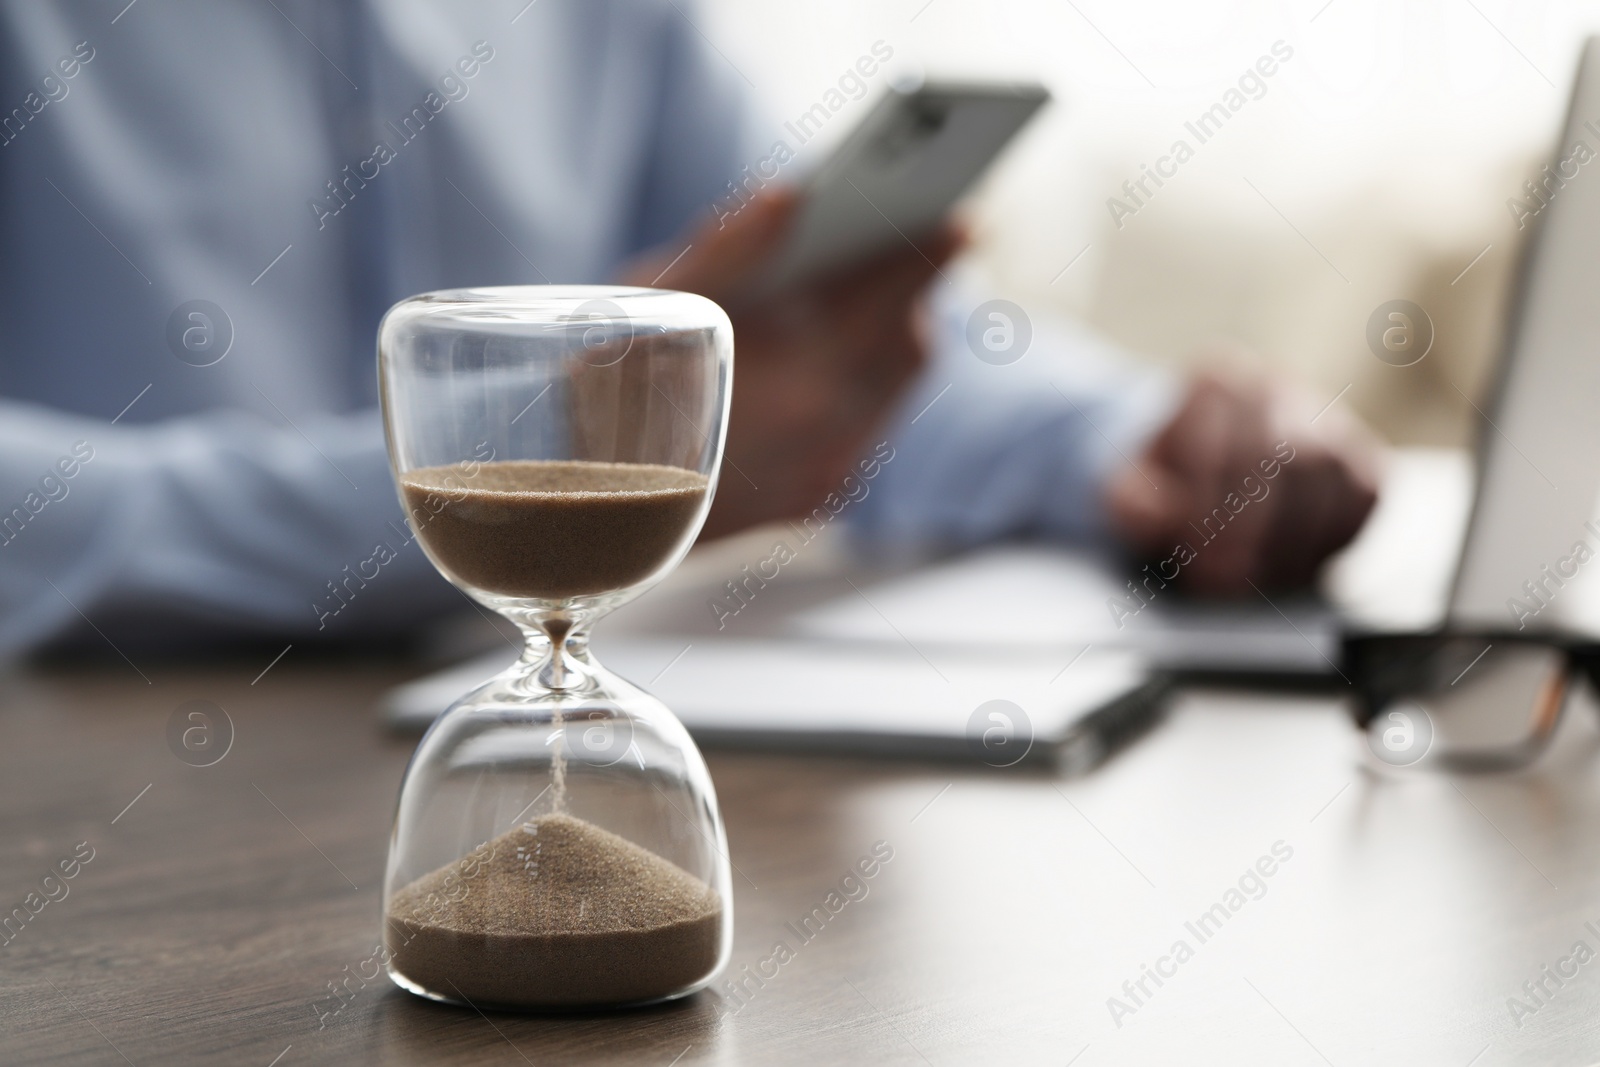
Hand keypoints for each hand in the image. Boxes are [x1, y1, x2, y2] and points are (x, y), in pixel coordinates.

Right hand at [618, 189, 961, 539]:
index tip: (957, 214)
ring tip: (878, 287)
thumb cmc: (606, 405)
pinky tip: (831, 351)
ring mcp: (826, 478)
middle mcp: (830, 440)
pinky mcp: (818, 504)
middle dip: (915, 289)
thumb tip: (787, 195)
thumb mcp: (648, 309)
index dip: (927, 252)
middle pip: (908, 346)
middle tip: (928, 237)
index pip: (894, 300)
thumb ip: (724, 249)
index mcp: (802, 382)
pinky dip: (858, 382)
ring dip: (888, 335)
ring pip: (890, 390)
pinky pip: (863, 427)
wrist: (586, 526)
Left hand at [1104, 368, 1380, 593]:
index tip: (1192, 557)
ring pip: (1327, 478)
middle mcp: (1276, 392)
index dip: (1208, 507)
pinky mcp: (1360, 462)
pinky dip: (1329, 540)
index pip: (1221, 441)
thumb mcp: (1129, 491)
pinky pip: (1360, 500)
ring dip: (1290, 540)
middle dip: (1250, 528)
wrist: (1202, 479)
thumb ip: (1133, 501)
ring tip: (1249, 582)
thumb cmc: (1163, 486)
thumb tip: (1160, 515)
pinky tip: (1290, 571)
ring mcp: (1325, 422)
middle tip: (1221, 579)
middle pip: (1280, 458)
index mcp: (1214, 384)